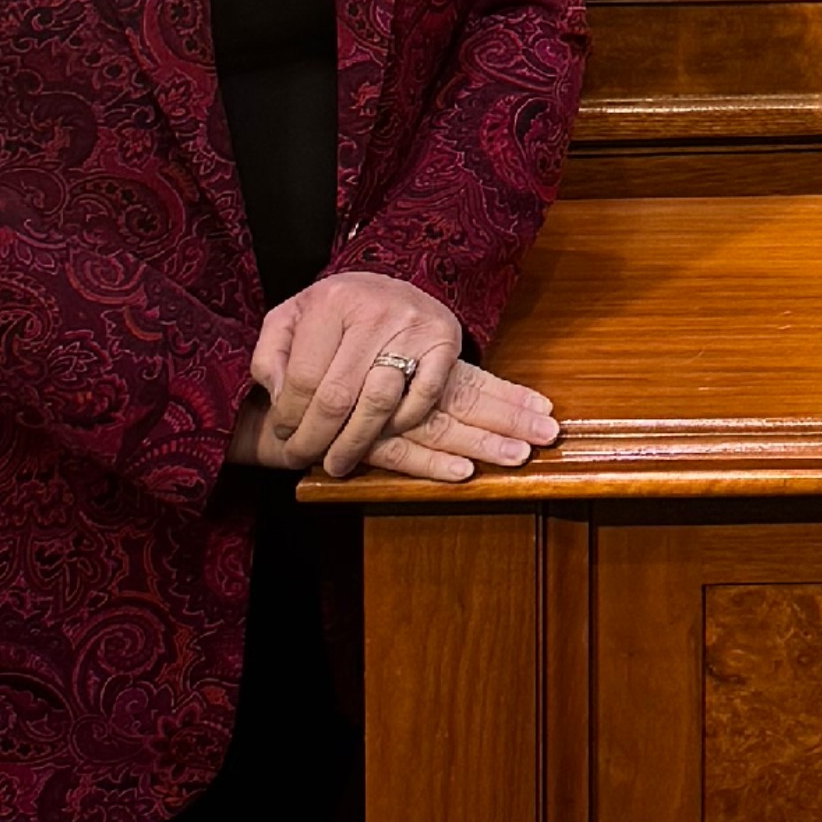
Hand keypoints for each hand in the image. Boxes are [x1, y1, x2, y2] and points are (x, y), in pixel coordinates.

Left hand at [246, 269, 473, 478]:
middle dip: (316, 438)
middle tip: (303, 458)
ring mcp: (415, 325)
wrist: (389, 286)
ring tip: (337, 462)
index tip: (284, 435)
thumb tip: (281, 399)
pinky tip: (382, 433)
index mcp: (332, 299)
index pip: (304, 377)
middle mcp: (376, 309)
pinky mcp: (446, 341)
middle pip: (339, 396)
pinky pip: (422, 398)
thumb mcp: (290, 318)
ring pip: (379, 403)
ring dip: (354, 443)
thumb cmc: (336, 311)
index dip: (289, 416)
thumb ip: (270, 356)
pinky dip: (401, 424)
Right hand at [344, 359, 560, 482]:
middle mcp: (402, 383)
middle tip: (547, 435)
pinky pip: (394, 453)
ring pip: (435, 429)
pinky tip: (462, 474)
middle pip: (461, 404)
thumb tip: (514, 400)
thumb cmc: (334, 347)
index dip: (506, 396)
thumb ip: (440, 370)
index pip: (469, 381)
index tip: (544, 408)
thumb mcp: (390, 349)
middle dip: (505, 420)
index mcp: (416, 358)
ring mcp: (380, 414)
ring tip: (517, 455)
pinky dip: (429, 465)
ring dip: (477, 443)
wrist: (273, 377)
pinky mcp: (354, 439)